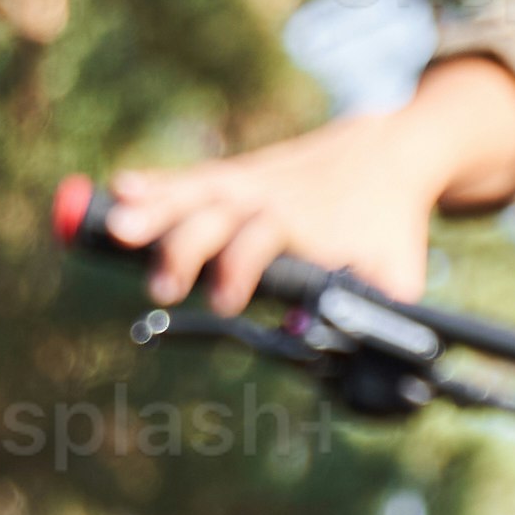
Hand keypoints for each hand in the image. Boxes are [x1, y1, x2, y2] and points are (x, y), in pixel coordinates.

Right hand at [95, 57, 514, 312]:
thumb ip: (378, 316)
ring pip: (193, 194)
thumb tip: (353, 359)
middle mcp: (268, 200)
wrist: (387, 155)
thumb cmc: (390, 228)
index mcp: (304, 224)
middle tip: (159, 289)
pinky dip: (156, 184)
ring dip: (152, 210)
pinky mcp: (233, 176)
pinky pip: (189, 179)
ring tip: (115, 228)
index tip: (222, 303)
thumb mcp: (399, 275)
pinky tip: (119, 189)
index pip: (262, 242)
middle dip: (183, 249)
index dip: (239, 269)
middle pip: (215, 216)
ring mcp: (247, 184)